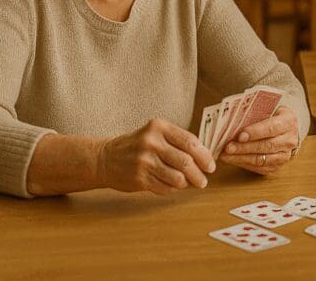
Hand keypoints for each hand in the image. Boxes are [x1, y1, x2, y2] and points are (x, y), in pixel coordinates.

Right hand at [97, 118, 214, 194]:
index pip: (190, 142)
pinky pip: (164, 187)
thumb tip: (205, 157)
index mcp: (159, 127)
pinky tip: (174, 186)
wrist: (105, 158)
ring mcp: (144, 161)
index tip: (211, 165)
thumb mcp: (156, 133)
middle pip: (185, 161)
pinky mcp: (138, 178)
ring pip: (177, 177)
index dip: (204, 156)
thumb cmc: (137, 145)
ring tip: (190, 184)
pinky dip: (173, 189)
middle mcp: (151, 142)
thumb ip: (178, 141)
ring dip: (187, 184)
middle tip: (204, 181)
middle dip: (199, 174)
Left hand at [218, 106, 300, 175]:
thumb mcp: (269, 109)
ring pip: (261, 160)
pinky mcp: (276, 166)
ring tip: (226, 155)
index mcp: (288, 121)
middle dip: (244, 147)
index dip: (255, 132)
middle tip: (228, 147)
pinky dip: (243, 164)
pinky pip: (259, 168)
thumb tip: (233, 120)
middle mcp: (289, 140)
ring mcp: (284, 155)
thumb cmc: (272, 117)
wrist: (286, 131)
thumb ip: (255, 113)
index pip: (272, 128)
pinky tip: (232, 159)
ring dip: (241, 158)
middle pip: (266, 146)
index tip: (240, 135)